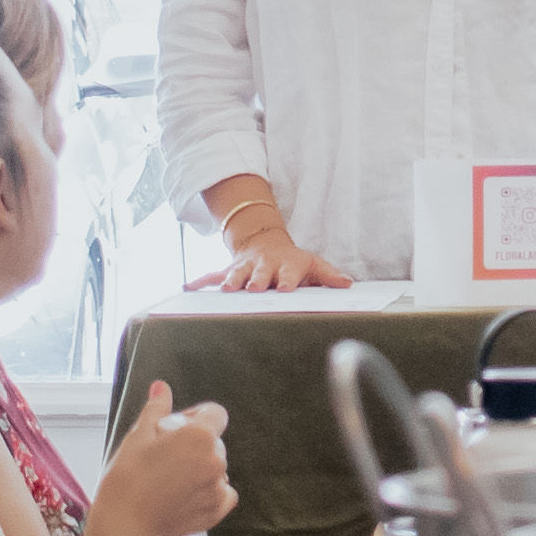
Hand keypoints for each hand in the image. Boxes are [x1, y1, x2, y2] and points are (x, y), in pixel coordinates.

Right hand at [95, 384, 235, 535]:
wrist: (123, 524)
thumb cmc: (127, 477)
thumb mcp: (139, 436)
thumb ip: (157, 408)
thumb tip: (162, 387)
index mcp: (200, 437)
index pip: (215, 413)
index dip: (197, 416)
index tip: (176, 428)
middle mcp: (216, 461)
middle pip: (214, 442)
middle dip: (195, 443)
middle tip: (165, 455)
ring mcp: (218, 488)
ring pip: (216, 468)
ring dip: (200, 467)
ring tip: (169, 478)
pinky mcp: (215, 512)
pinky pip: (222, 493)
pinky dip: (208, 491)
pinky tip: (184, 493)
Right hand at [205, 217, 350, 291]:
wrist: (265, 243)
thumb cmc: (293, 261)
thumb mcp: (313, 265)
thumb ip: (328, 275)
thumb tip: (348, 284)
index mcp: (285, 265)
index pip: (287, 274)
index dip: (286, 281)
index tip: (285, 289)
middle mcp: (263, 266)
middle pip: (259, 274)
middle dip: (256, 281)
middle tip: (254, 289)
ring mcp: (244, 268)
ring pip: (235, 275)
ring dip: (230, 283)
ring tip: (226, 291)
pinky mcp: (229, 271)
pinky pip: (212, 277)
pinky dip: (200, 282)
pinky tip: (188, 289)